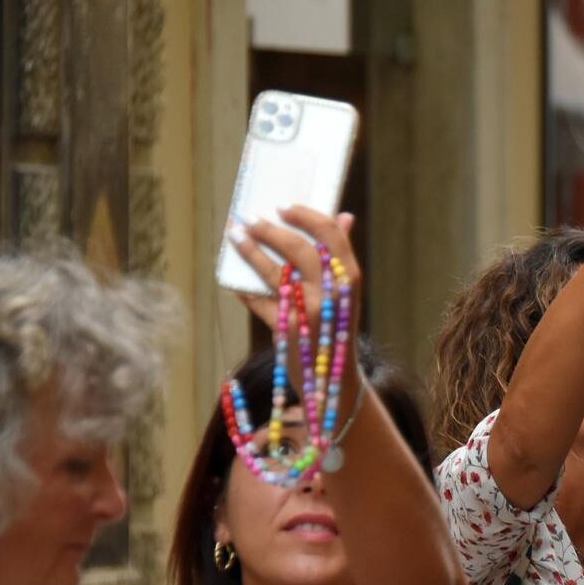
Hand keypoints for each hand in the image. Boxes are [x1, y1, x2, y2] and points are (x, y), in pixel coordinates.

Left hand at [227, 207, 361, 333]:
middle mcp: (331, 293)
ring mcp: (308, 312)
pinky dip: (245, 290)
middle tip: (249, 218)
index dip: (305, 215)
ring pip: (273, 272)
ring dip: (249, 250)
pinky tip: (235, 279)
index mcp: (349, 279)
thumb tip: (344, 216)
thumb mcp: (347, 292)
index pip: (330, 234)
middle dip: (269, 230)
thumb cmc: (335, 326)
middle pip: (298, 249)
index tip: (283, 207)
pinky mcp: (286, 330)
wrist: (332, 377)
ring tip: (234, 234)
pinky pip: (259, 301)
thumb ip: (342, 254)